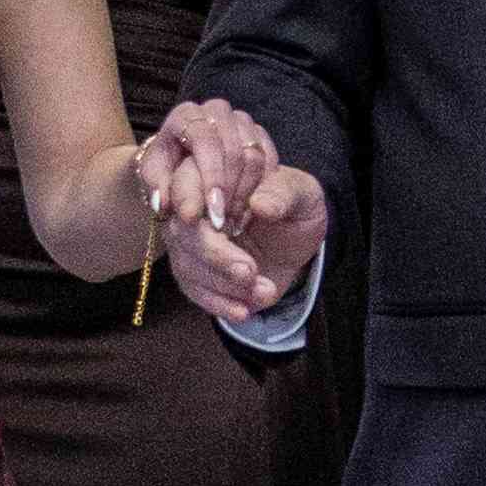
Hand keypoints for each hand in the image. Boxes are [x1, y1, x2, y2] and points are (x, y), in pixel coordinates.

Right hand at [141, 100, 327, 318]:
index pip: (188, 180)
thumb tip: (261, 204)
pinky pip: (193, 289)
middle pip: (181, 230)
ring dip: (222, 284)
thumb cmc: (297, 207)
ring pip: (186, 263)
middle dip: (215, 254)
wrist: (298, 241)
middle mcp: (195, 207)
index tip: (219, 220)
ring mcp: (191, 241)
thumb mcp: (304, 195)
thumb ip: (284, 193)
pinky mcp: (196, 270)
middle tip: (249, 271)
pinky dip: (218, 303)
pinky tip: (244, 310)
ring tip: (264, 291)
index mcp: (215, 175)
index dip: (194, 198)